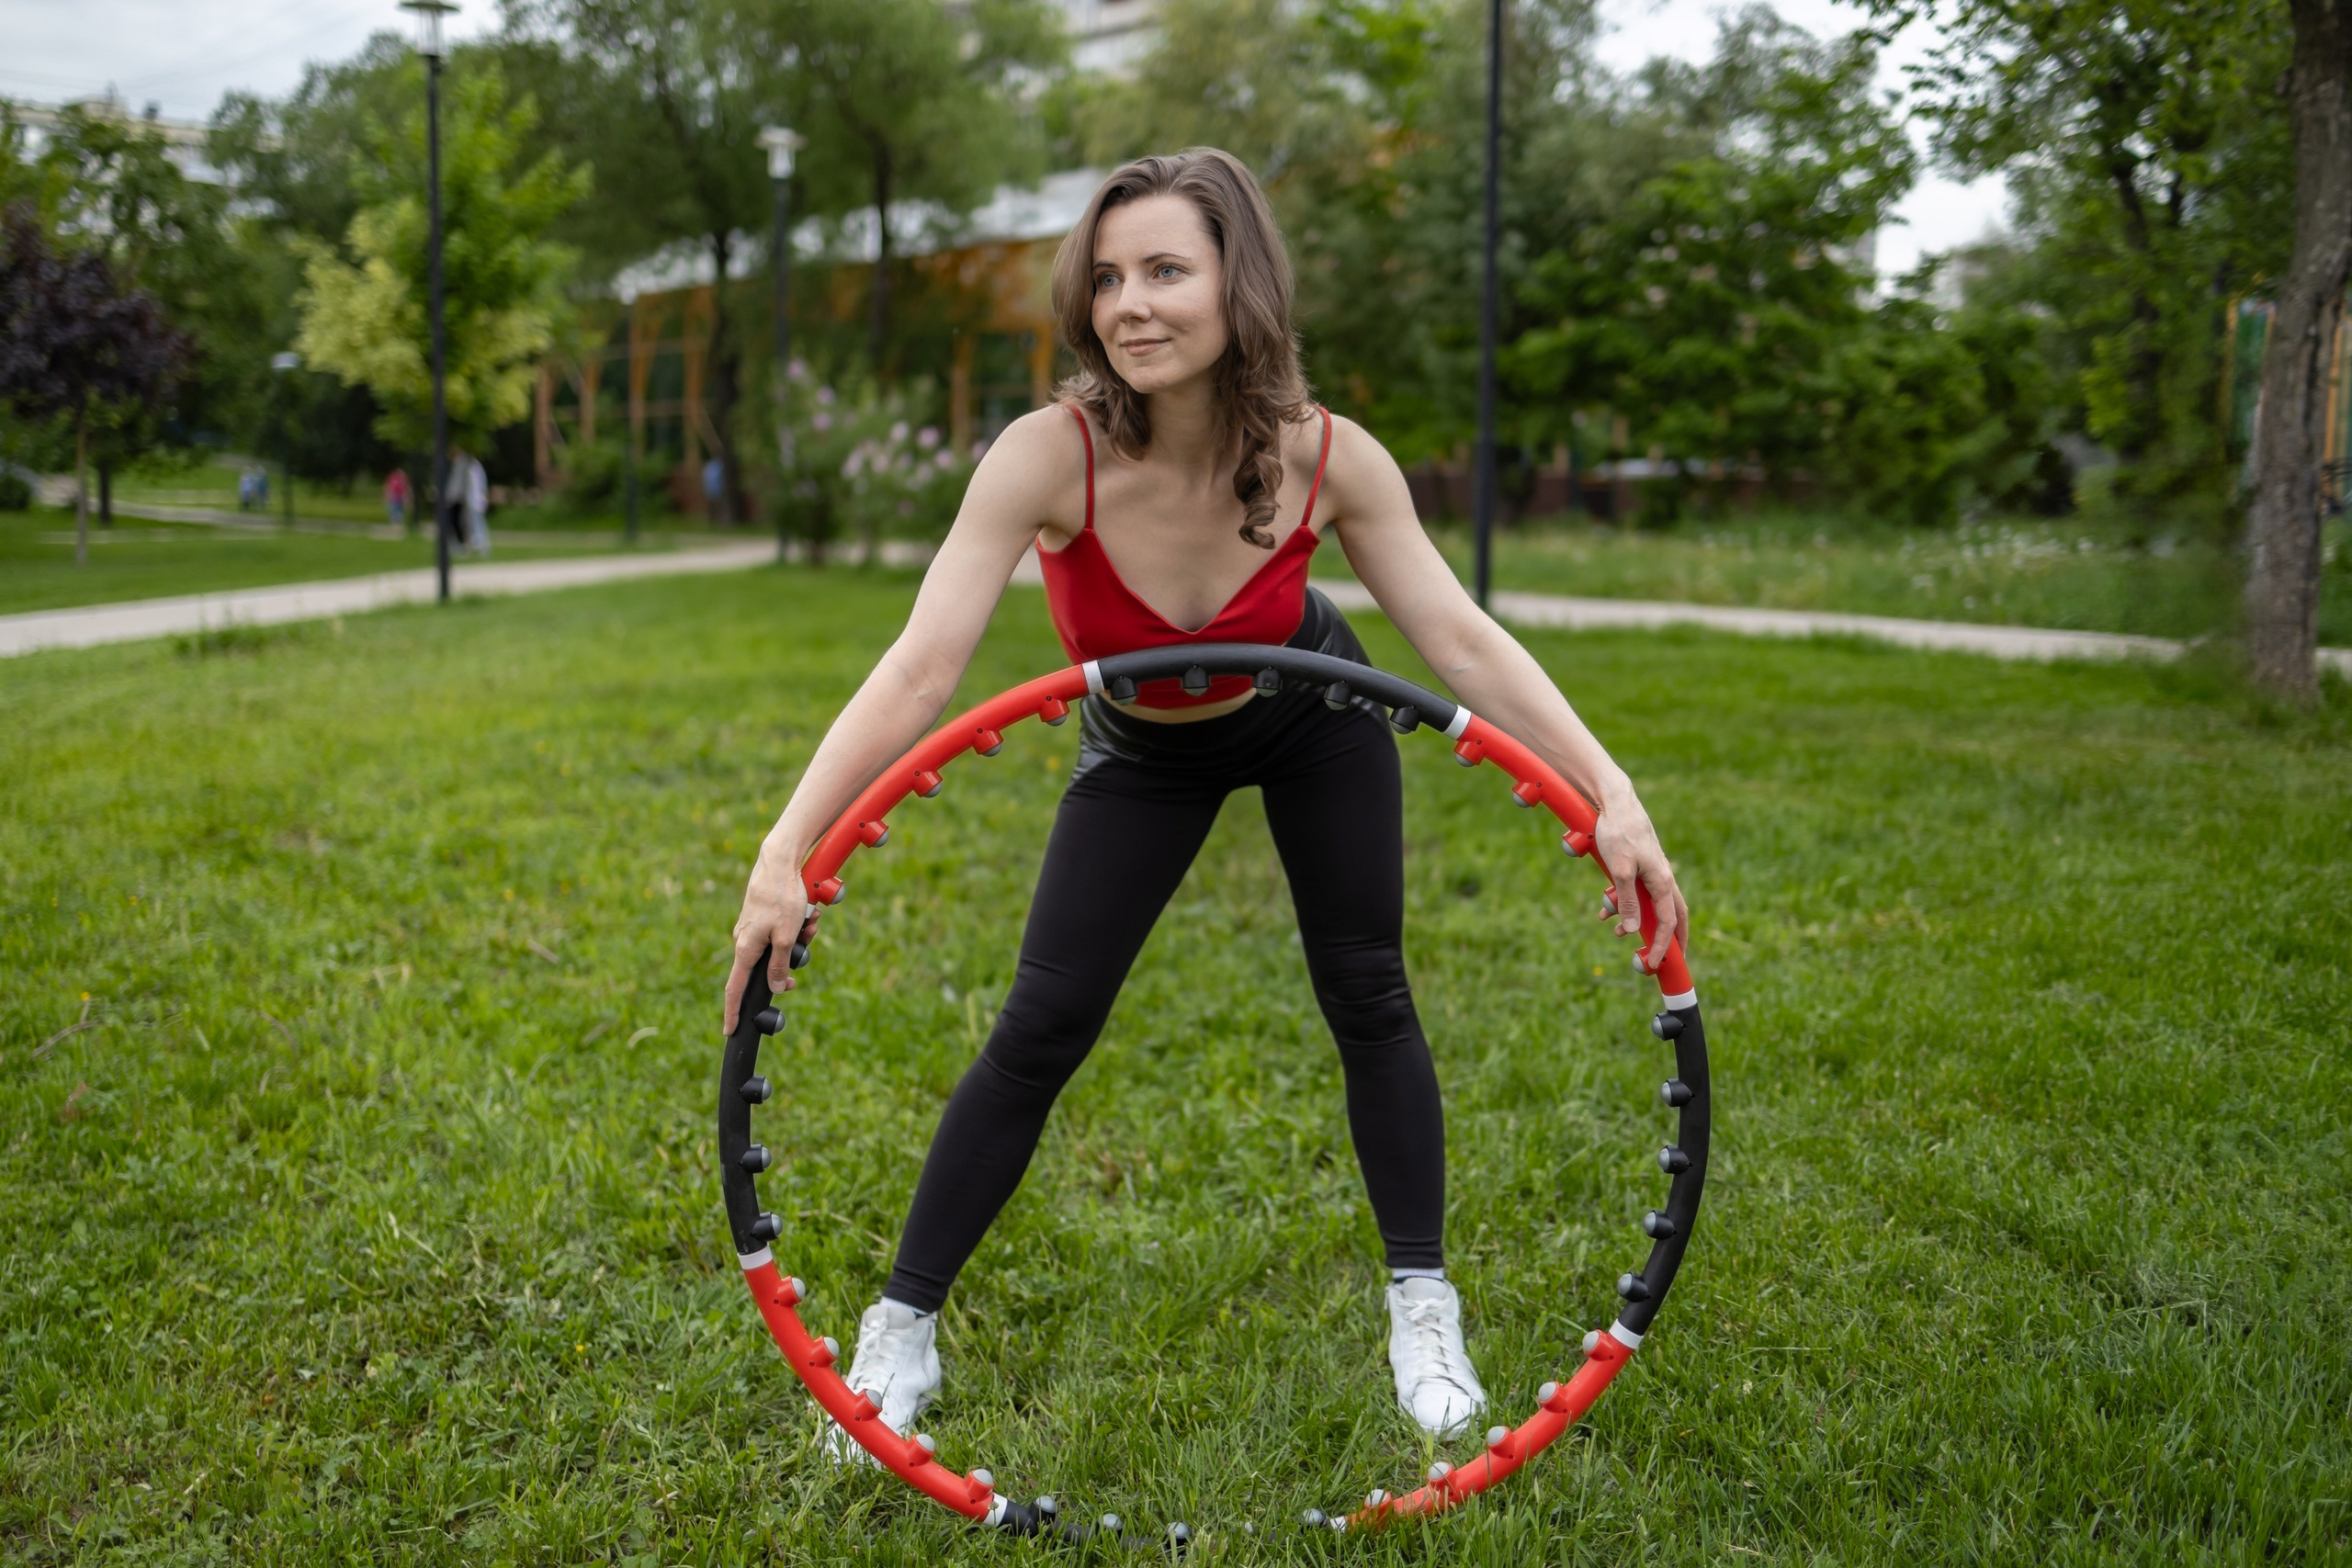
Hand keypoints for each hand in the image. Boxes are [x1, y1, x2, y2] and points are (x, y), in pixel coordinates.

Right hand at [724, 846, 821, 1033]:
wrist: (779, 861)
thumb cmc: (782, 898)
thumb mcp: (786, 937)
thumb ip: (780, 966)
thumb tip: (778, 989)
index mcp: (745, 949)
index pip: (735, 989)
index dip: (733, 1012)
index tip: (730, 1030)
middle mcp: (744, 941)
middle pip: (768, 968)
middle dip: (790, 962)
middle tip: (804, 950)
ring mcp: (753, 928)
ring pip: (780, 948)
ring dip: (800, 940)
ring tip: (811, 921)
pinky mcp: (763, 917)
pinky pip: (783, 932)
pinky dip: (799, 927)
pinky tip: (809, 914)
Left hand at [1592, 788, 1689, 975]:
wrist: (1615, 802)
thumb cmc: (1618, 833)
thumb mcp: (1620, 871)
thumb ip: (1628, 901)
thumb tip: (1635, 931)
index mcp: (1662, 881)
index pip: (1669, 922)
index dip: (1664, 946)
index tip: (1656, 965)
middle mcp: (1663, 878)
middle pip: (1672, 916)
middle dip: (1669, 940)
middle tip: (1665, 961)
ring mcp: (1653, 871)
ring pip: (1652, 904)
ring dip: (1638, 921)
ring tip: (1617, 932)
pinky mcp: (1641, 865)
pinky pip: (1638, 891)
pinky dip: (1625, 903)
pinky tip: (1606, 907)